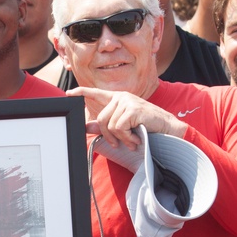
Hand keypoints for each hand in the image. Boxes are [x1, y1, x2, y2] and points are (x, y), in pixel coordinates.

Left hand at [66, 86, 186, 148]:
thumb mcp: (123, 127)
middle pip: (101, 118)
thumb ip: (105, 126)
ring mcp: (127, 101)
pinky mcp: (133, 109)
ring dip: (121, 138)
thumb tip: (87, 126)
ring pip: (110, 125)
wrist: (167, 130)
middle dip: (109, 135)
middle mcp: (121, 97)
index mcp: (118, 100)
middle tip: (119, 143)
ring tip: (132, 140)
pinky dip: (126, 138)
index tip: (69, 93)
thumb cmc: (146, 128)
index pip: (97, 93)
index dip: (82, 93)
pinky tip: (136, 139)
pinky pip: (119, 128)